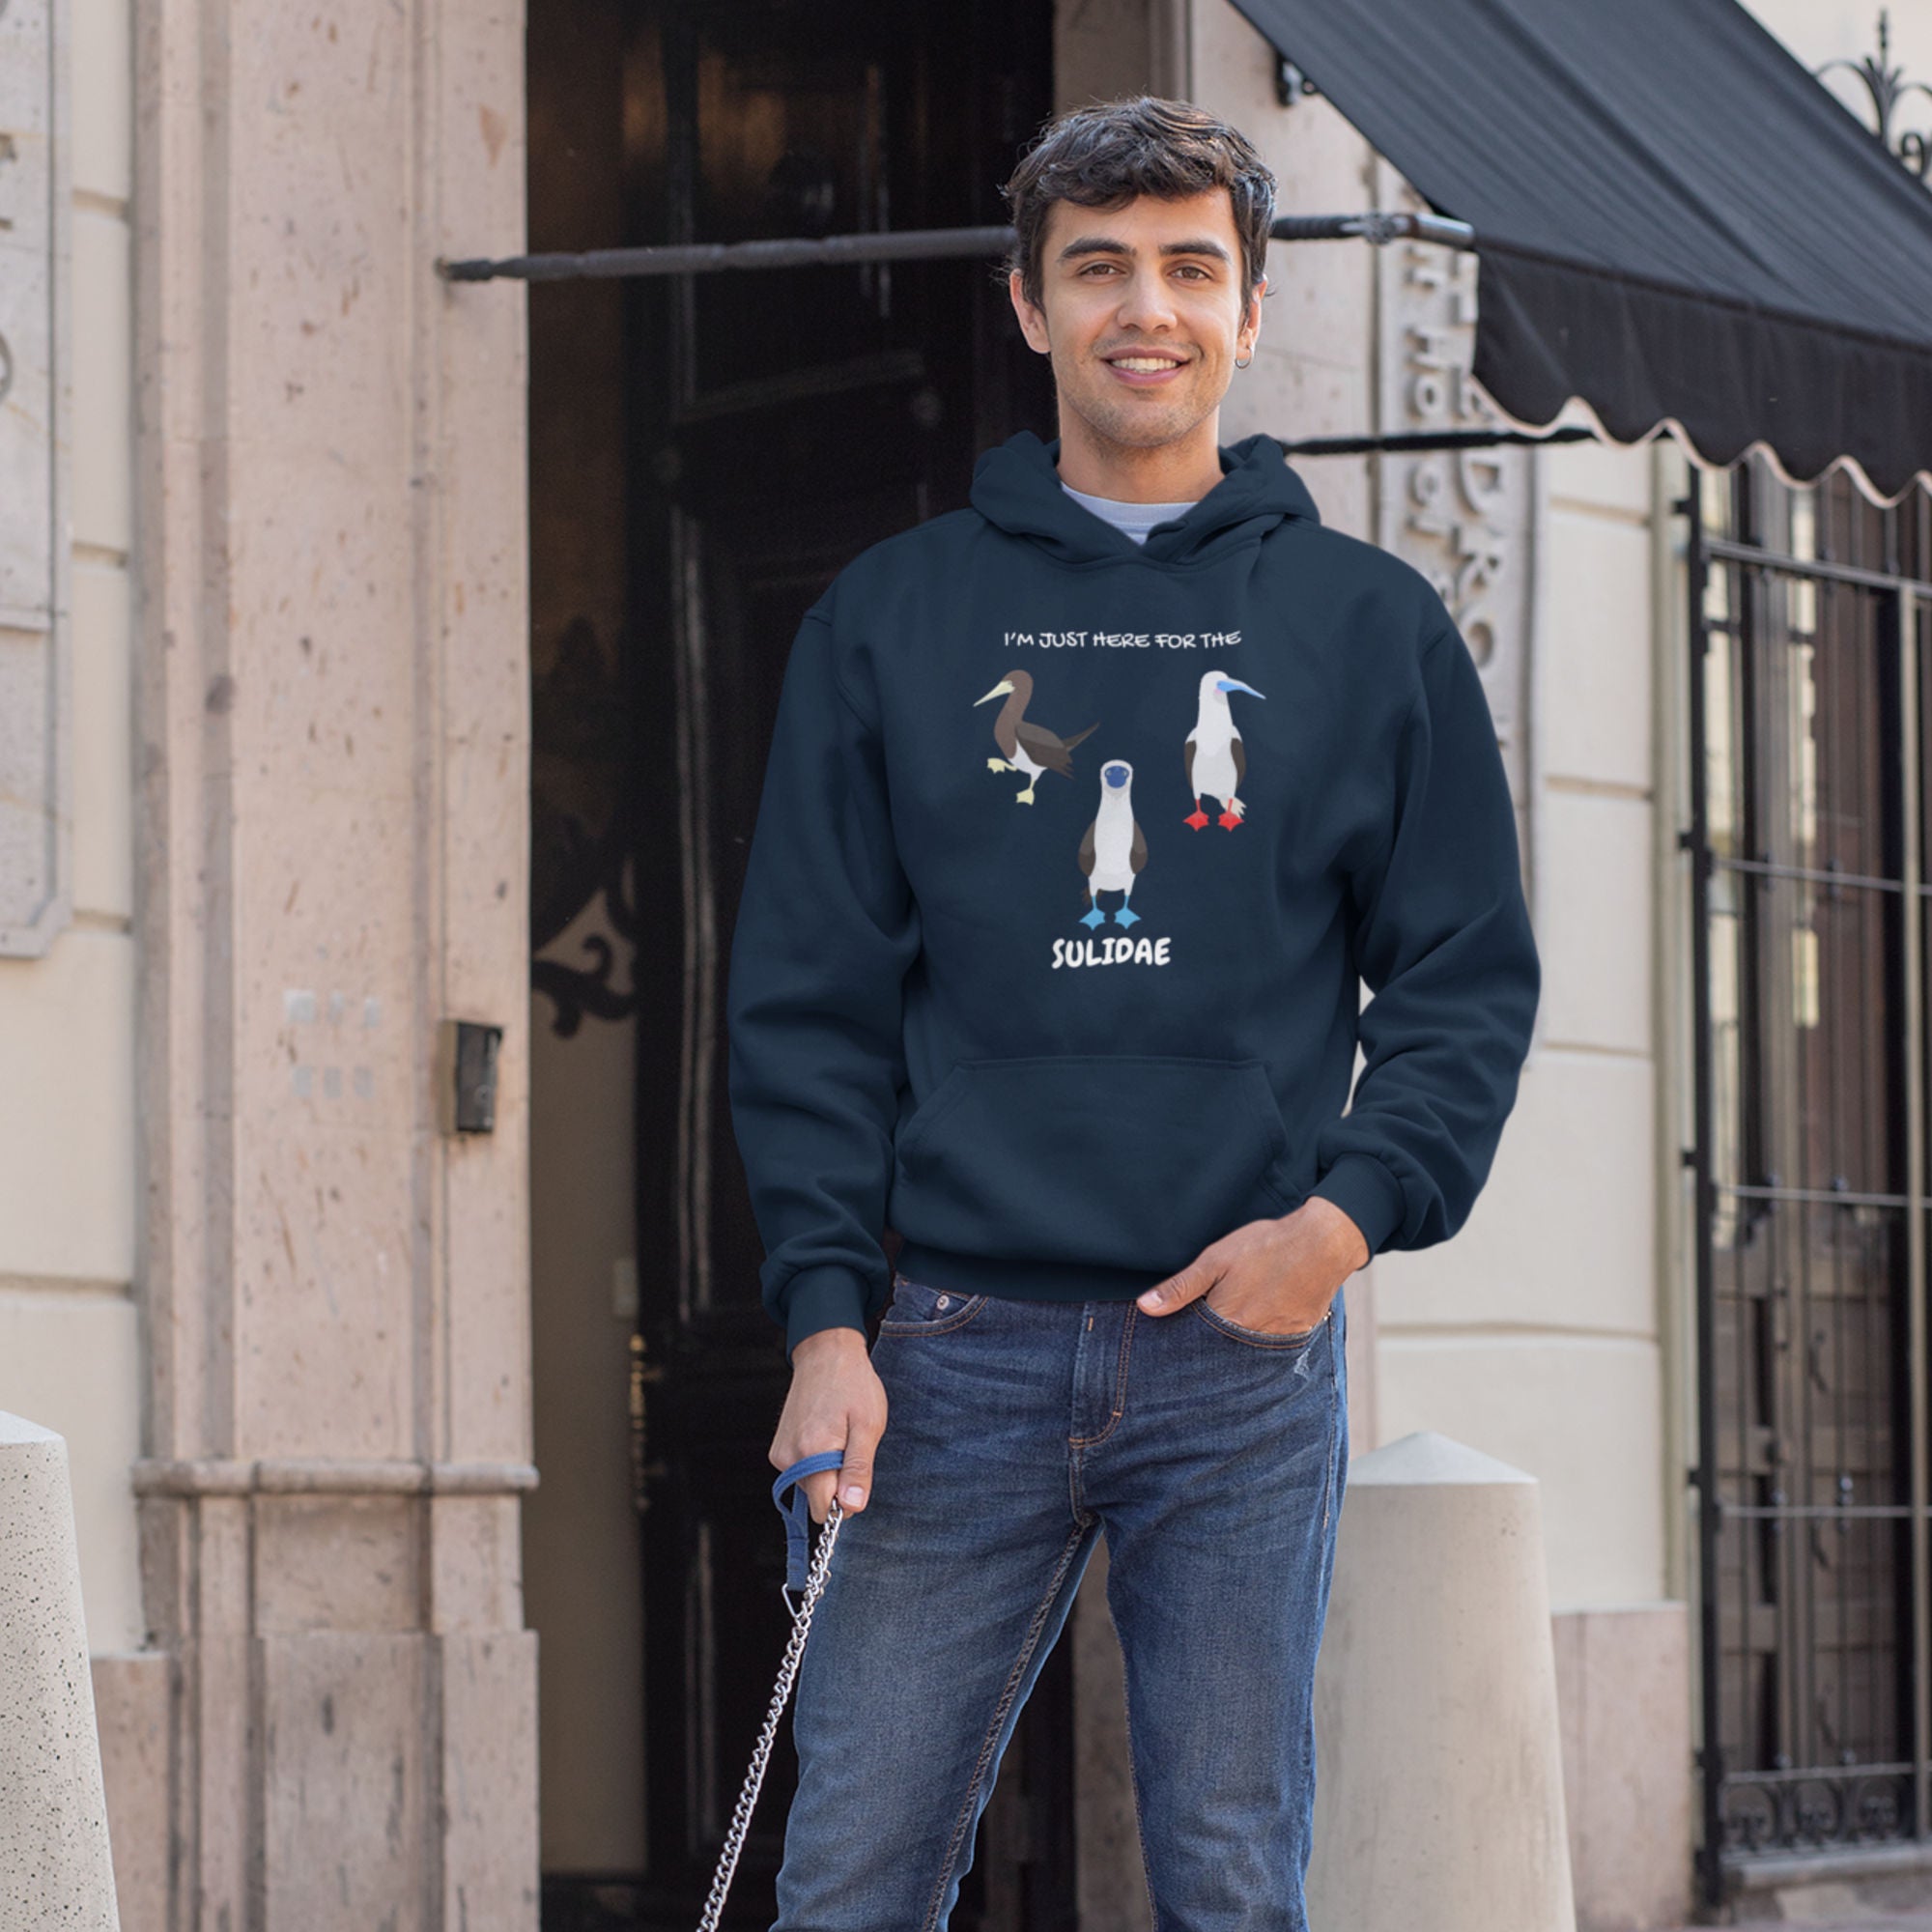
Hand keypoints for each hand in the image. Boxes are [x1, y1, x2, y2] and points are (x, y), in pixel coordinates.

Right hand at [772, 1326, 887, 1522]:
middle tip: (849, 1447)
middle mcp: (789, 1457)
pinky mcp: (778, 1449)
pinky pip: (800, 1472)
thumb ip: (858, 1469)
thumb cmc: (853, 1385)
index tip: (856, 1475)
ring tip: (838, 1435)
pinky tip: (824, 1433)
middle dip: (836, 1483)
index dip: (845, 1500)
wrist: (825, 1354)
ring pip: (809, 1486)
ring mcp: (780, 1453)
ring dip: (827, 1470)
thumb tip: (852, 1506)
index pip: (823, 1509)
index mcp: (812, 1452)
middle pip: (816, 1498)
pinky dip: (815, 1461)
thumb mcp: (868, 1425)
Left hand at [1135, 1198, 1368, 1333]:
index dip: (1184, 1339)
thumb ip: (1181, 1287)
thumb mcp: (1216, 1259)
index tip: (1176, 1338)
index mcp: (1227, 1321)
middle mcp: (1251, 1339)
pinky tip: (1259, 1319)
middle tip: (1209, 1326)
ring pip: (1245, 1350)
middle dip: (1209, 1345)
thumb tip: (1146, 1308)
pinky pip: (1271, 1345)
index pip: (1195, 1344)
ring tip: (1234, 1322)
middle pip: (1220, 1351)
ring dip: (1235, 1342)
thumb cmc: (1267, 1247)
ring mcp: (1277, 1340)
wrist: (1323, 1243)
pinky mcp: (1296, 1335)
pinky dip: (1260, 1338)